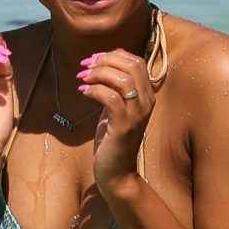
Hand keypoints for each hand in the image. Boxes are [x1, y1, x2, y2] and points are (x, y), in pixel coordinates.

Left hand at [76, 48, 154, 191]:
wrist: (118, 173)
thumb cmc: (114, 141)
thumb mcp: (116, 109)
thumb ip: (115, 90)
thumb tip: (101, 67)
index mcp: (147, 96)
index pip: (136, 62)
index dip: (113, 55)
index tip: (93, 59)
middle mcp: (146, 102)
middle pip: (131, 65)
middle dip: (105, 60)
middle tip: (85, 66)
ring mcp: (137, 114)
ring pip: (122, 79)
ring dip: (98, 73)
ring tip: (82, 78)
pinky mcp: (124, 125)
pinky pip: (110, 97)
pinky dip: (94, 90)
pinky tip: (82, 91)